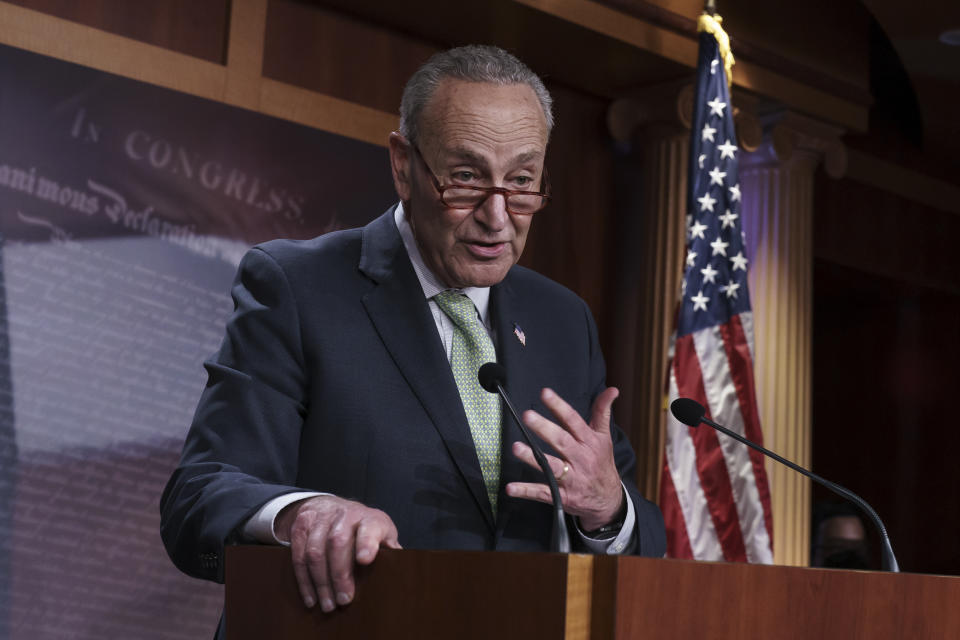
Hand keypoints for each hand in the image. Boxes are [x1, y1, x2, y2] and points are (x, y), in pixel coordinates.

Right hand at [275, 495, 400, 611]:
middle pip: (338, 542)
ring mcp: (321, 518)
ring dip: (320, 581)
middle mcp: (344, 514)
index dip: (367, 542)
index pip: (369, 527)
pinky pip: (298, 554)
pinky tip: (311, 597)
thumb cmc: (363, 528)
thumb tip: (401, 566)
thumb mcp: (381, 533)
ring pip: (315, 550)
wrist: (332, 507)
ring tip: (327, 603)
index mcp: (369, 518)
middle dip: (339, 574)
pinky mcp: (302, 525)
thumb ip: (389, 548)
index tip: (365, 560)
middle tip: (344, 600)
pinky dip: (304, 579)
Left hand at [506, 387, 623, 530]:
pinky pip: (542, 493)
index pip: (573, 421)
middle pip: (561, 441)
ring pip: (551, 466)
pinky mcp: (562, 496)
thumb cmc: (601, 463)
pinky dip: (526, 491)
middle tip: (528, 416)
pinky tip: (511, 488)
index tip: (545, 393)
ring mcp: (571, 478)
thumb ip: (602, 412)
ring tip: (516, 448)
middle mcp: (580, 459)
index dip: (559, 406)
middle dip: (544, 429)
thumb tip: (612, 390)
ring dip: (533, 458)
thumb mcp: (604, 437)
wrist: (608, 500)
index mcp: (589, 442)